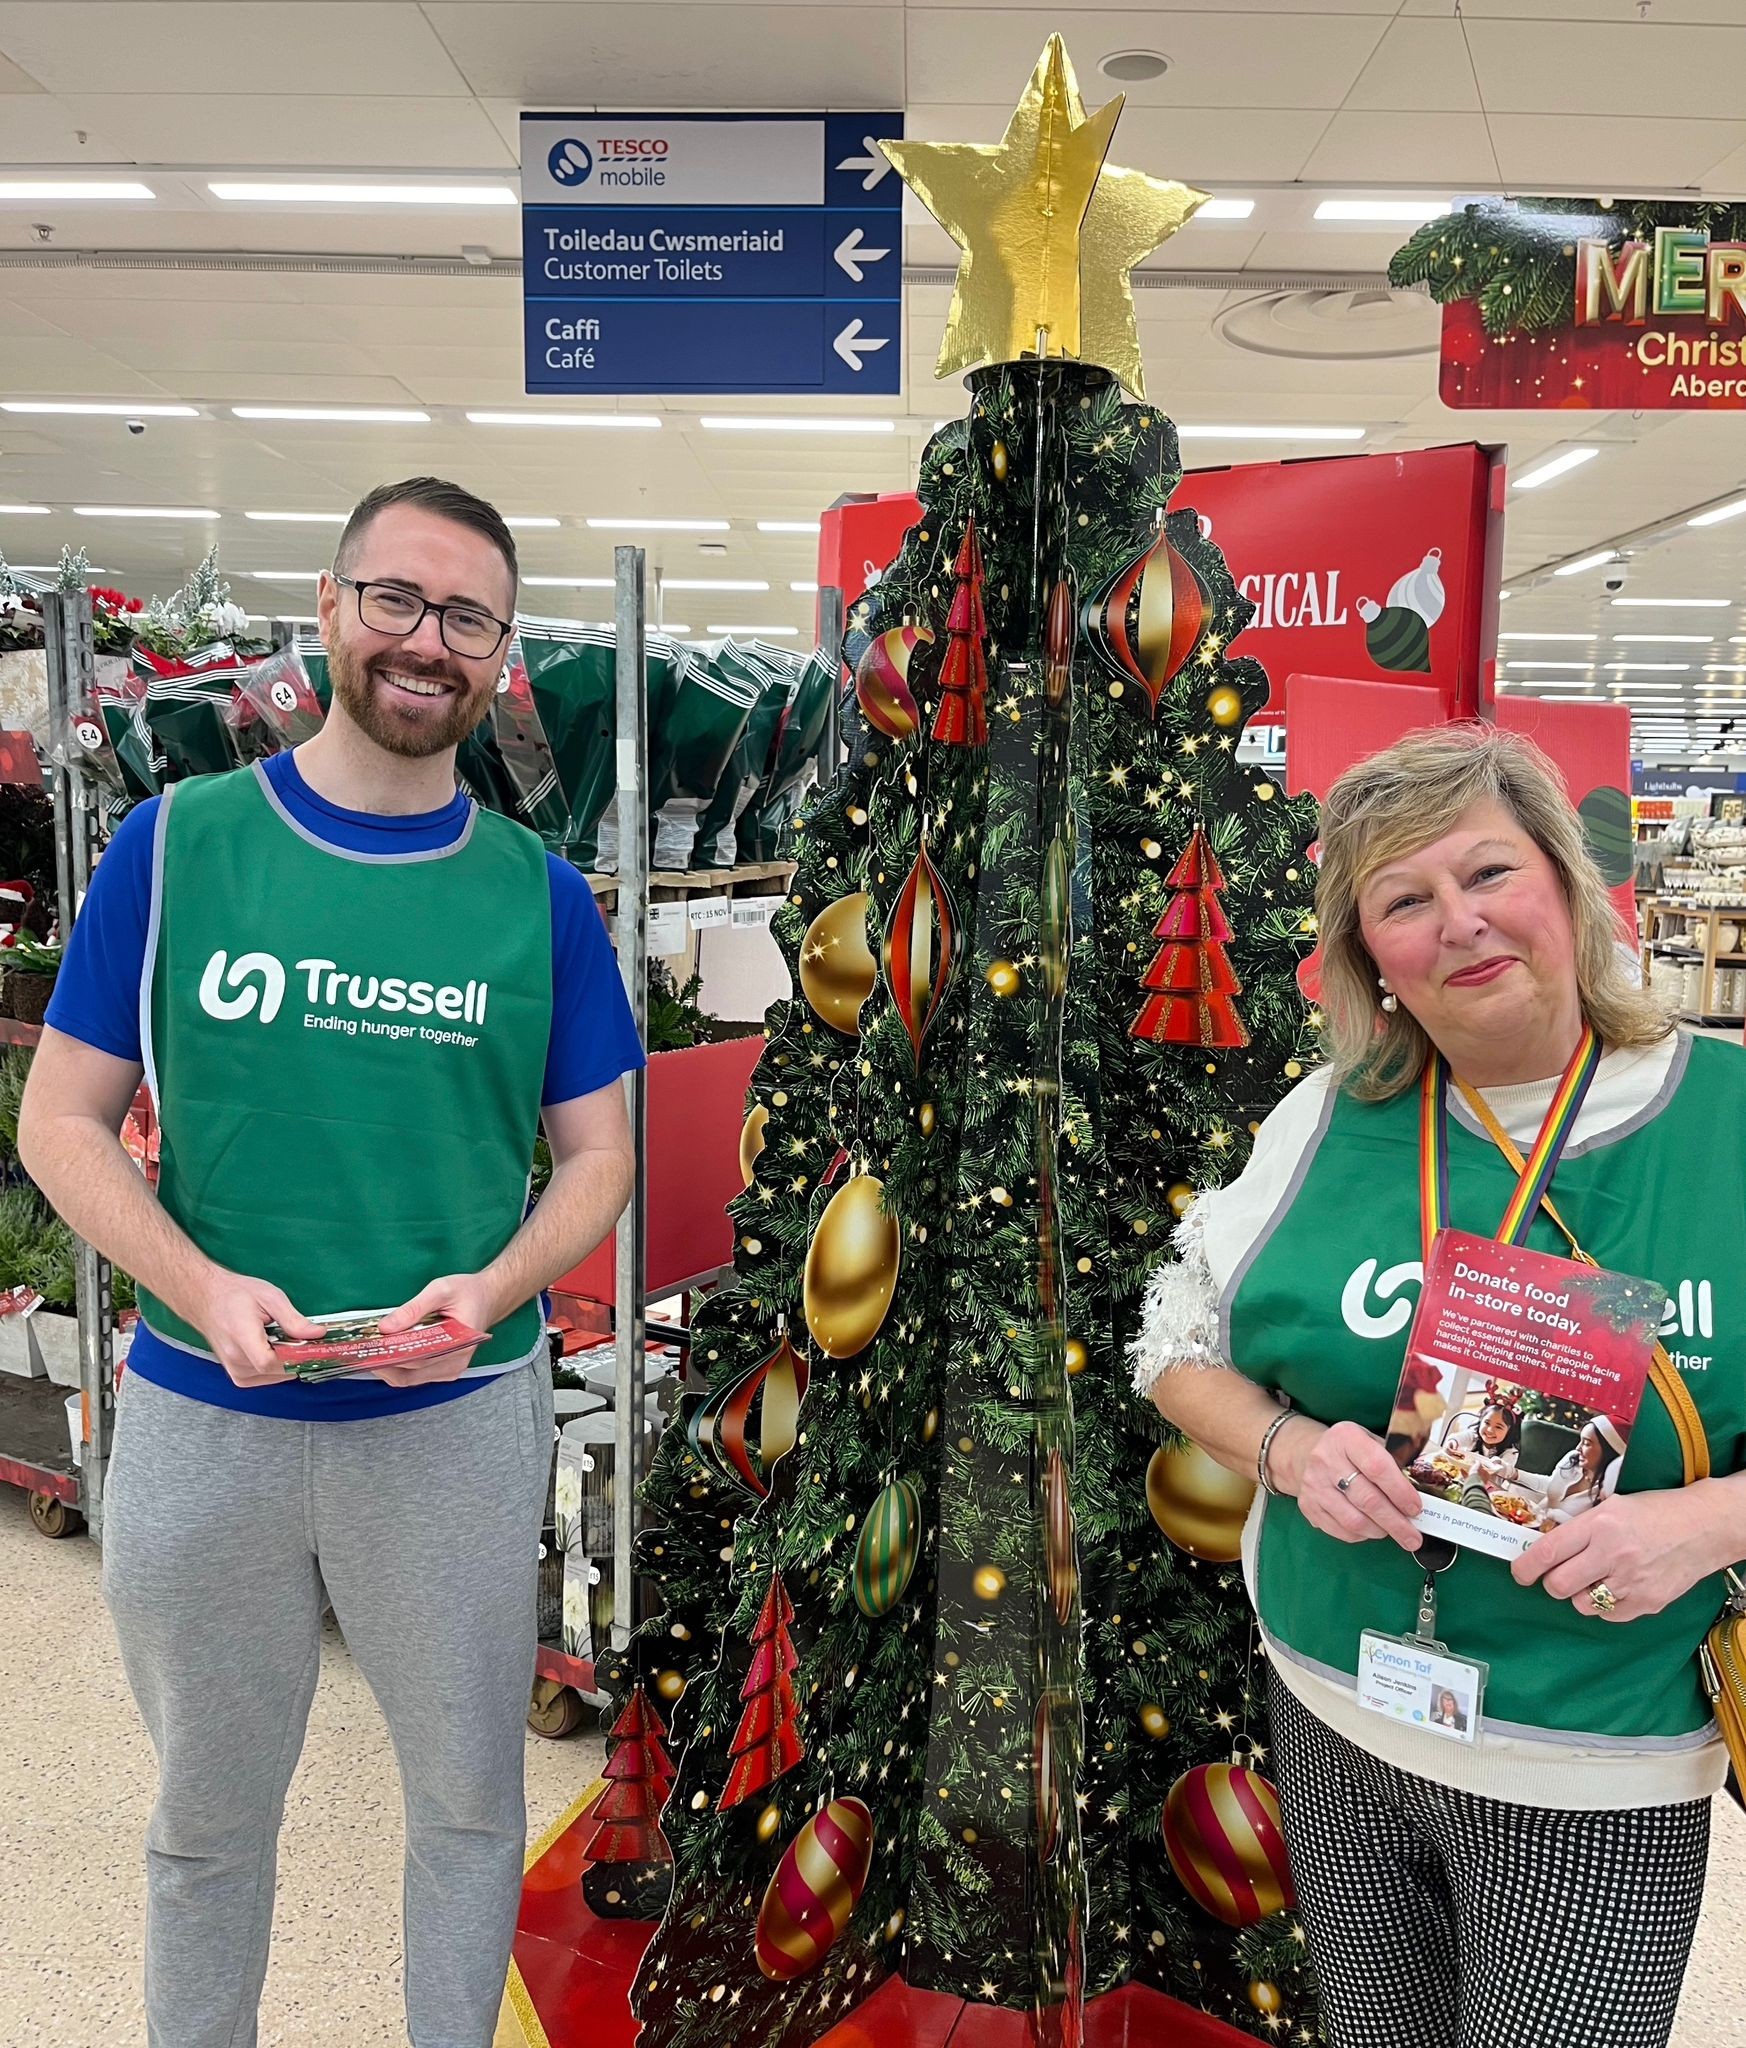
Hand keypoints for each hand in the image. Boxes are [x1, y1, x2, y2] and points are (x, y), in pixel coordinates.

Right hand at [190, 1267, 322, 1389]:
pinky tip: (276, 1349)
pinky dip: (277, 1367)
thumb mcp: (270, 1297)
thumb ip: (293, 1319)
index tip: (315, 1348)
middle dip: (298, 1357)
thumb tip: (318, 1334)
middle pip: (276, 1371)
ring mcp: (234, 1370)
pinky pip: (265, 1378)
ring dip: (287, 1362)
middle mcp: (234, 1359)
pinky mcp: (237, 1376)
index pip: (270, 1363)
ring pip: (274, 1377)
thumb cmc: (235, 1294)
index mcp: (241, 1337)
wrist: (207, 1298)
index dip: (296, 1357)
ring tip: (286, 1340)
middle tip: (308, 1340)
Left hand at [373, 1272, 497, 1388]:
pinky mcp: (443, 1370)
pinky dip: (397, 1368)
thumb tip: (386, 1327)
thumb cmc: (468, 1292)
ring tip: (368, 1353)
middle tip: (361, 1352)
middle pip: (411, 1373)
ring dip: (388, 1368)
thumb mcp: (441, 1290)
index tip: (368, 1349)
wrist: (488, 1297)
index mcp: (459, 1345)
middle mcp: (455, 1363)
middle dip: (384, 1364)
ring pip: (410, 1379)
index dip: (390, 1356)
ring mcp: (449, 1370)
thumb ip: (414, 1308)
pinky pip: (415, 1376)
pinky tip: (384, 1355)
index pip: (418, 1358)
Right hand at [1273, 1416, 1425, 1552]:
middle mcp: (1325, 1460)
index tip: (1416, 1508)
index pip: (1377, 1467)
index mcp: (1346, 1438)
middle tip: (1413, 1537)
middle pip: (1367, 1499)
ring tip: (1394, 1532)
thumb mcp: (1371, 1442)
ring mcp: (1314, 1485)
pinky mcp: (1308, 1506)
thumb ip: (1395, 1463)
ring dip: (1380, 1531)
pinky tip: (1372, 1529)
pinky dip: (1362, 1535)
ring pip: (1354, 1520)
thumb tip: (1423, 1492)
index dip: (1400, 1491)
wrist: (1307, 1453)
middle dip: (1396, 1522)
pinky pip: (1341, 1530)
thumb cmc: (1350, 1451)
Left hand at [1512, 1488, 1724, 1622]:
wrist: (1702, 1527)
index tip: (1519, 1572)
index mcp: (1600, 1525)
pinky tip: (1617, 1586)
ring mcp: (1632, 1582)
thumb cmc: (1654, 1512)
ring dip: (1580, 1594)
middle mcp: (1613, 1554)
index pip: (1549, 1551)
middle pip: (1559, 1585)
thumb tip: (1546, 1548)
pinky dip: (1605, 1605)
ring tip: (1596, 1577)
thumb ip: (1579, 1528)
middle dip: (1552, 1582)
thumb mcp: (1610, 1507)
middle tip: (1559, 1574)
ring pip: (1582, 1604)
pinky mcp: (1648, 1603)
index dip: (1526, 1566)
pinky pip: (1609, 1615)